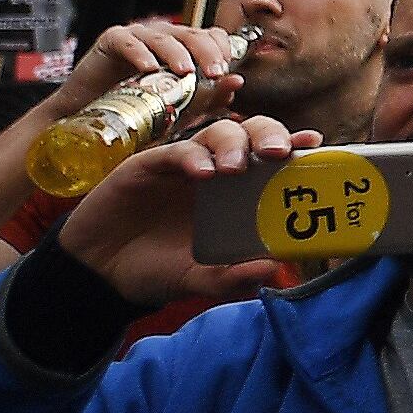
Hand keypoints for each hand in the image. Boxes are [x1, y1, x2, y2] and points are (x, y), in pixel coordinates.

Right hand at [45, 20, 250, 126]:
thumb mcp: (179, 107)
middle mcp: (164, 37)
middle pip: (193, 35)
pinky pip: (129, 42)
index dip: (222, 50)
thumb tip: (237, 83)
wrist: (90, 117)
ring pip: (164, 37)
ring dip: (177, 53)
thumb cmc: (137, 110)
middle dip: (207, 53)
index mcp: (185, 47)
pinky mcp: (112, 40)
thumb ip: (209, 96)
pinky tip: (149, 69)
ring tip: (186, 72)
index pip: (212, 36)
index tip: (228, 71)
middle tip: (216, 73)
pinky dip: (141, 54)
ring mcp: (138, 36)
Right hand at [54, 115, 308, 314]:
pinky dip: (191, 157)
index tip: (314, 145)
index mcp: (238, 193)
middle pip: (253, 133)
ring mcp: (183, 166)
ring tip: (236, 169)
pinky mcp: (147, 166)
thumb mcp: (197, 280)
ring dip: (234, 144)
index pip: (273, 159)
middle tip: (280, 153)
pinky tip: (201, 173)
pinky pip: (175, 150)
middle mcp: (216, 172)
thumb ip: (231, 278)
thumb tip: (273, 269)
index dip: (295, 147)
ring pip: (218, 133)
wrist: (98, 274)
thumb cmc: (156, 271)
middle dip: (272, 134)